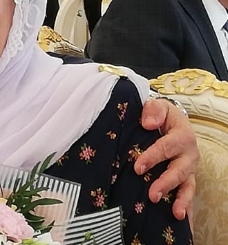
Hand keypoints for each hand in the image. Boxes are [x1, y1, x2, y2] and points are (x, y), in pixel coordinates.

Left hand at [135, 98, 197, 219]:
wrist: (168, 120)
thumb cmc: (159, 115)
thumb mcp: (157, 106)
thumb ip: (153, 110)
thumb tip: (148, 123)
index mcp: (182, 135)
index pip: (166, 147)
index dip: (152, 157)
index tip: (137, 167)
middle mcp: (188, 154)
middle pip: (179, 170)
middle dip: (166, 183)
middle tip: (152, 195)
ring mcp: (188, 168)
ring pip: (187, 186)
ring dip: (181, 200)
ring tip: (176, 214)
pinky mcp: (185, 178)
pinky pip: (187, 194)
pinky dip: (185, 206)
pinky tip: (181, 220)